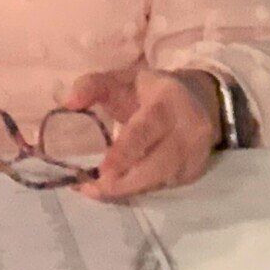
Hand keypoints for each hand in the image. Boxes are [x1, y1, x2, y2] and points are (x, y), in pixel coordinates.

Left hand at [63, 65, 219, 200]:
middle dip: (124, 182)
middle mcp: (189, 130)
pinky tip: (118, 189)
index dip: (125, 153)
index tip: (102, 172)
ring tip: (97, 191)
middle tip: (91, 189)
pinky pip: (165, 186)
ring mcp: (195, 153)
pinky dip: (140, 190)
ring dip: (129, 189)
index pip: (146, 130)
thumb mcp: (121, 79)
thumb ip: (92, 86)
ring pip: (161, 180)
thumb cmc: (149, 90)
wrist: (200, 100)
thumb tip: (68, 103)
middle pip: (158, 165)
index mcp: (168, 101)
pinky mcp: (195, 171)